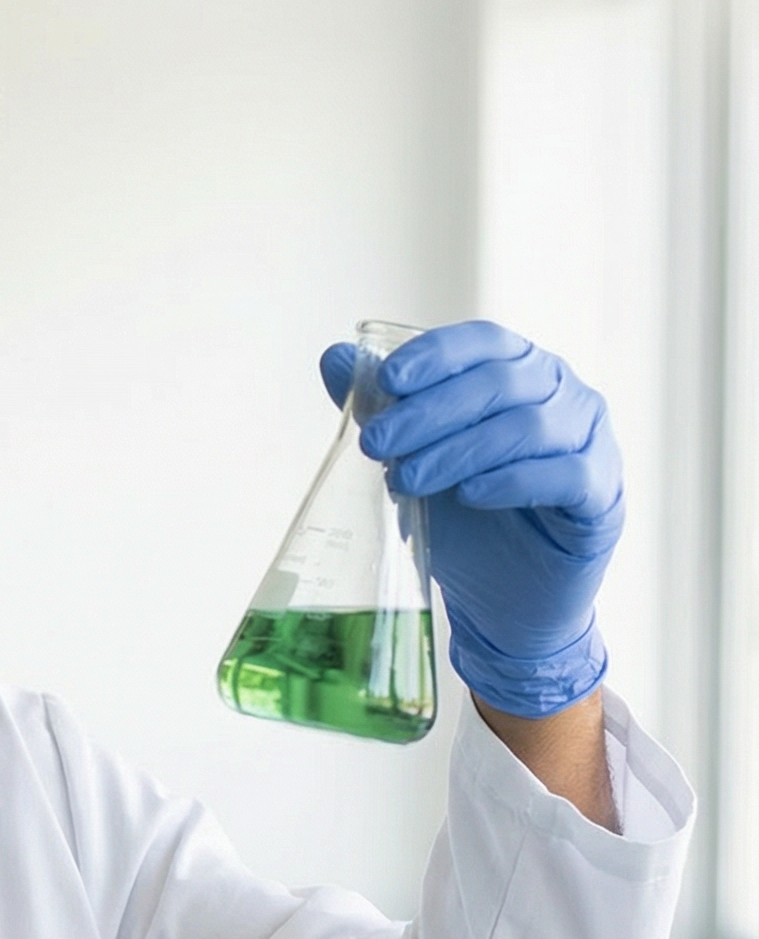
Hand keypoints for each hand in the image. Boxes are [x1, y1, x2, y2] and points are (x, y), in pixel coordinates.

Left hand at [319, 321, 621, 718]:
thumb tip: (334, 358)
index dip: (437, 355)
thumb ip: (383, 409)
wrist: (503, 597)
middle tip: (375, 443)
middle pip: (500, 382)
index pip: (484, 342)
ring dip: (458, 451)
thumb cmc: (465, 520)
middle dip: (430, 412)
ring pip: (528, 426)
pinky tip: (471, 494)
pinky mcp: (603, 494)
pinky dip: (512, 481)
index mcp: (521, 373)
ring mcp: (590, 441)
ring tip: (407, 480)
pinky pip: (565, 474)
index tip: (387, 380)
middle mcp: (564, 396)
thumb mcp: (415, 460)